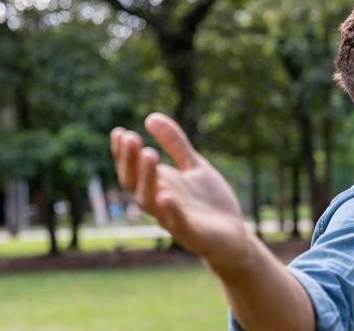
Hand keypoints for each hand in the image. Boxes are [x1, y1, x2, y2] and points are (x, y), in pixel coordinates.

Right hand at [110, 113, 251, 271]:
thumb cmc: (209, 202)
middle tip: (131, 138)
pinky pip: (177, 223)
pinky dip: (171, 211)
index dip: (124, 153)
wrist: (234, 236)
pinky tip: (167, 195)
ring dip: (147, 179)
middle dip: (131, 162)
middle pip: (135, 184)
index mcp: (159, 186)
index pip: (133, 169)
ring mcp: (174, 219)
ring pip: (150, 202)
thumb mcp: (194, 166)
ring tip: (149, 154)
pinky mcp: (193, 234)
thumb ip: (175, 144)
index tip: (119, 132)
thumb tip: (150, 117)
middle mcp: (160, 202)